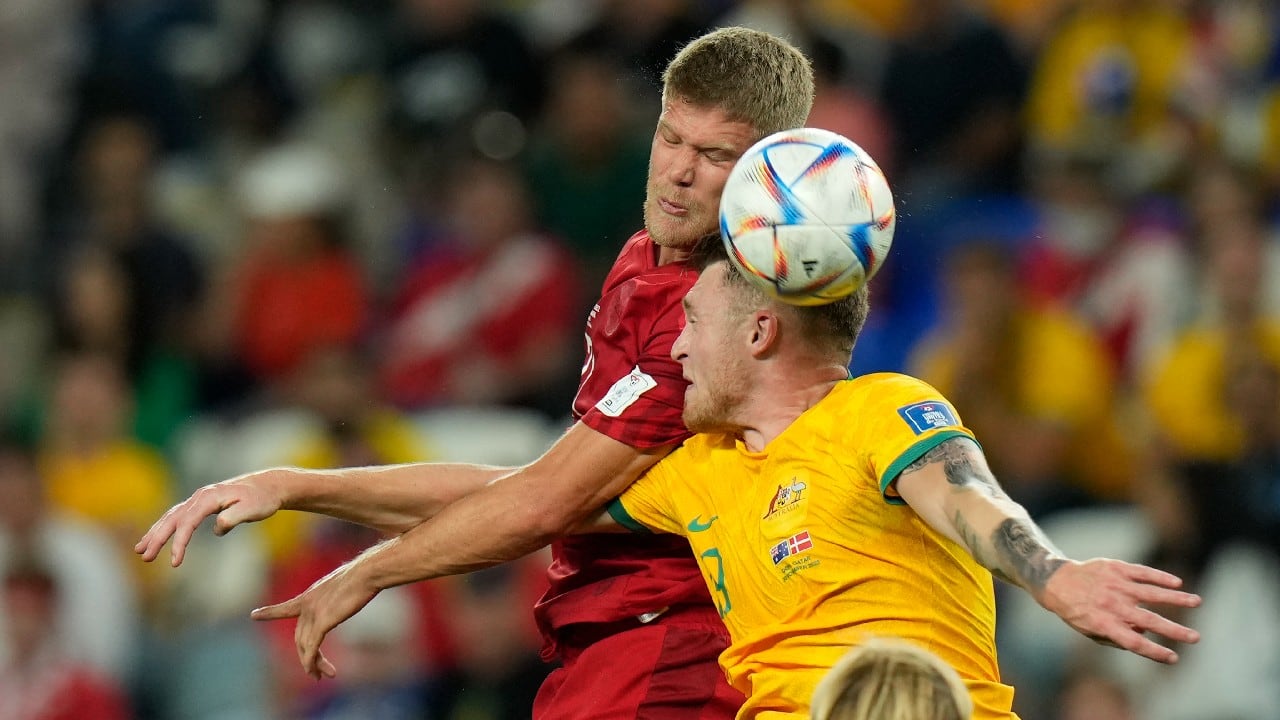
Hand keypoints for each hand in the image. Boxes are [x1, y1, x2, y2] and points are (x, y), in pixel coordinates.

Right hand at [134, 471, 285, 566]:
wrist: (269, 485)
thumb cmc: (262, 499)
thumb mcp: (253, 509)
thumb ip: (234, 518)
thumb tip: (216, 530)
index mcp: (210, 497)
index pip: (188, 521)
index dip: (179, 542)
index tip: (174, 562)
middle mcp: (200, 496)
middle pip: (173, 518)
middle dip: (157, 538)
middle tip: (144, 557)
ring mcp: (199, 499)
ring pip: (171, 516)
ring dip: (155, 532)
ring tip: (140, 550)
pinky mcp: (201, 504)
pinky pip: (178, 516)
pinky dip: (164, 526)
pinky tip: (156, 537)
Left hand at [250, 559, 378, 679]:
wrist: (367, 573)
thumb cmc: (362, 576)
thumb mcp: (342, 584)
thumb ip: (336, 596)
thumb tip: (345, 595)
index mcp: (310, 596)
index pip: (286, 608)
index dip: (270, 612)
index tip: (254, 615)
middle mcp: (307, 605)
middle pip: (300, 637)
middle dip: (305, 657)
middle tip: (312, 673)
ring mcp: (314, 613)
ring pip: (307, 646)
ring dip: (312, 664)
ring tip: (320, 676)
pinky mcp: (324, 621)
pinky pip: (313, 647)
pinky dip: (311, 661)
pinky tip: (314, 672)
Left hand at [1040, 558, 1201, 662]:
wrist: (1056, 581)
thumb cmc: (1076, 611)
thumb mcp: (1090, 631)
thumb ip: (1116, 638)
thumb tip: (1144, 635)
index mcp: (1104, 624)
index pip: (1134, 643)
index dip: (1155, 652)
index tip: (1174, 658)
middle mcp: (1111, 605)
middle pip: (1149, 621)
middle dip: (1174, 631)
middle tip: (1196, 638)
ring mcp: (1115, 585)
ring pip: (1151, 592)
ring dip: (1176, 598)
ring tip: (1197, 602)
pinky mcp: (1115, 567)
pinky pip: (1142, 572)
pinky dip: (1160, 577)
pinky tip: (1177, 583)